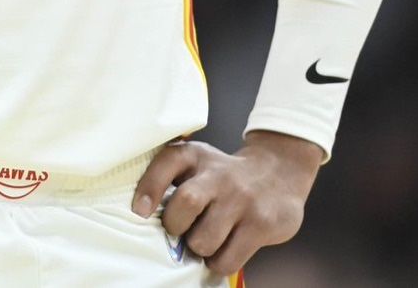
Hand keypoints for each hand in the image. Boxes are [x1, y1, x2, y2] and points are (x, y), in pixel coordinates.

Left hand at [130, 131, 320, 277]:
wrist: (278, 172)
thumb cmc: (224, 175)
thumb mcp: (196, 162)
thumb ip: (168, 177)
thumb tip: (142, 213)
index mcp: (197, 155)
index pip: (168, 162)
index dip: (149, 188)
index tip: (140, 211)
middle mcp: (220, 175)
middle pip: (186, 203)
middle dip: (176, 227)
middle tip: (183, 229)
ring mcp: (243, 199)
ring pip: (204, 240)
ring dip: (199, 248)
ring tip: (206, 238)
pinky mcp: (261, 225)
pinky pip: (227, 259)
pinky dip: (218, 262)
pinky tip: (223, 249)